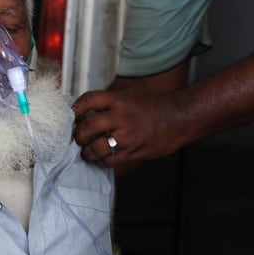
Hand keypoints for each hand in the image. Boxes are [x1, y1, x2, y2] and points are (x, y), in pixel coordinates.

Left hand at [72, 87, 187, 166]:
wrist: (180, 117)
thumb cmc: (156, 104)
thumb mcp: (131, 94)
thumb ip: (111, 101)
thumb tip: (90, 110)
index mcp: (119, 100)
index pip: (88, 101)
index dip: (76, 108)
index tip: (73, 115)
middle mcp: (121, 118)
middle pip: (88, 127)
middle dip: (78, 134)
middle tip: (78, 137)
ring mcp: (127, 136)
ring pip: (96, 148)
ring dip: (87, 151)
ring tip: (86, 151)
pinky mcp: (134, 152)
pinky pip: (110, 160)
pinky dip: (101, 161)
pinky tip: (101, 158)